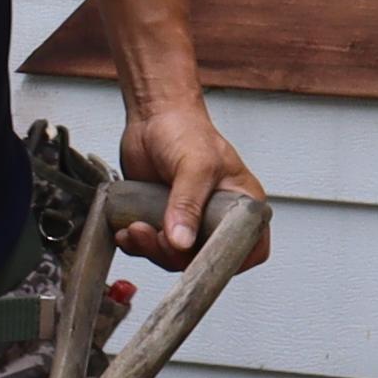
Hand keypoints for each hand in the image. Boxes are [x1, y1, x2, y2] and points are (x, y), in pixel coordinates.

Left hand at [117, 91, 265, 268]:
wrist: (152, 118)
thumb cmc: (185, 130)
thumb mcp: (194, 165)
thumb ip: (188, 204)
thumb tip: (182, 241)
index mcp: (242, 204)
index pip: (249, 248)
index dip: (227, 260)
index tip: (197, 257)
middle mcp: (218, 218)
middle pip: (205, 259)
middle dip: (176, 255)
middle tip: (157, 236)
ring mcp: (190, 222)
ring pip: (176, 258)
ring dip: (151, 249)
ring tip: (136, 228)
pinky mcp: (164, 223)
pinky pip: (153, 248)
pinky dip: (138, 245)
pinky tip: (127, 231)